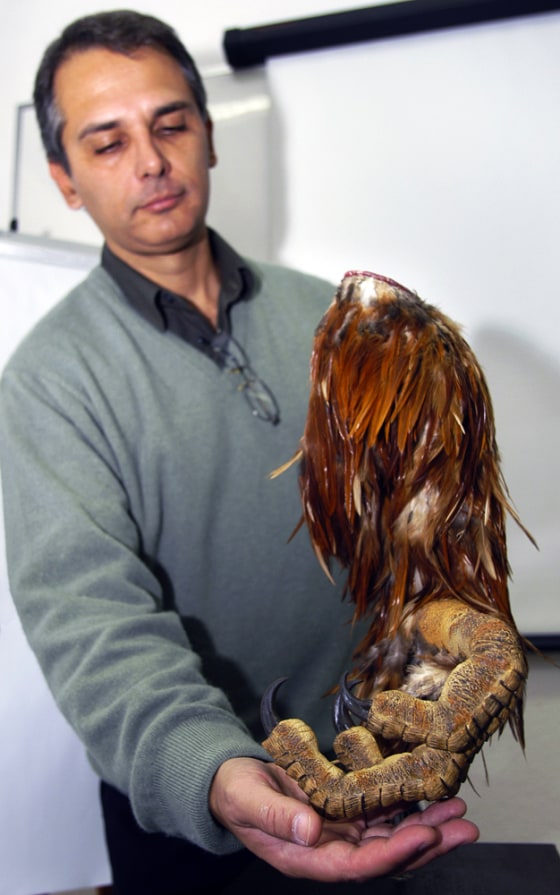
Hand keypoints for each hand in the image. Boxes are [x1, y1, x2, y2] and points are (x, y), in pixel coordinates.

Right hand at [209, 757, 478, 881]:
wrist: (232, 783)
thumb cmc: (235, 793)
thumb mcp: (247, 800)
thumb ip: (275, 816)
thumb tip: (310, 831)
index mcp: (308, 859)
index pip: (359, 866)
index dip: (395, 854)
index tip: (425, 835)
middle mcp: (332, 852)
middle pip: (388, 856)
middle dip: (428, 843)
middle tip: (464, 826)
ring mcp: (341, 832)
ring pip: (392, 835)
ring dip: (427, 825)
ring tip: (459, 811)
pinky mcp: (345, 811)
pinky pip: (382, 812)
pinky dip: (407, 805)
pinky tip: (430, 792)